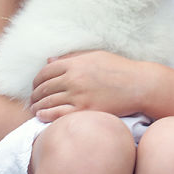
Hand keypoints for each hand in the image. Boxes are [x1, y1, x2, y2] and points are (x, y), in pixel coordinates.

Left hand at [29, 50, 149, 120]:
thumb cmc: (119, 69)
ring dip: (38, 107)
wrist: (140, 85)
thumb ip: (71, 58)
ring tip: (35, 110)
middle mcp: (74, 79)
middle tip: (32, 100)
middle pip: (44, 88)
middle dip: (35, 95)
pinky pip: (58, 115)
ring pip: (48, 102)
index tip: (35, 86)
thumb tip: (49, 60)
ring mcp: (80, 95)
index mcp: (75, 64)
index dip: (36, 80)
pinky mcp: (87, 110)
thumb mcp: (95, 56)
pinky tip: (41, 117)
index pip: (45, 72)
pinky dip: (46, 116)